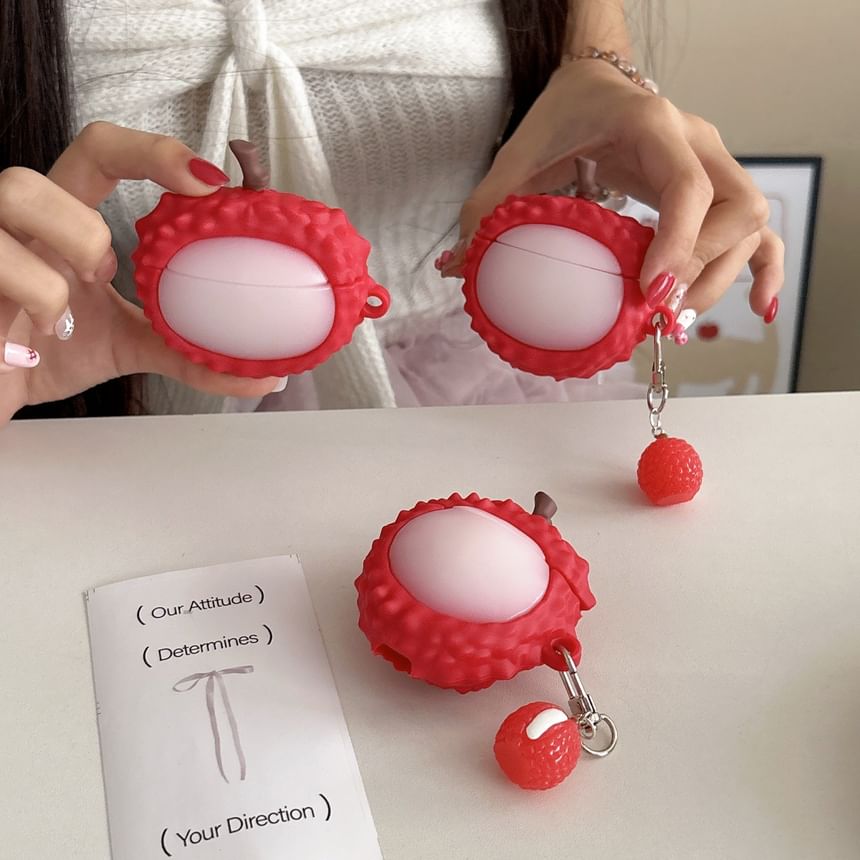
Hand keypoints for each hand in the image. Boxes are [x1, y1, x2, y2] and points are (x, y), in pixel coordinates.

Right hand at [0, 122, 280, 424]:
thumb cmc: (49, 355)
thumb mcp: (127, 347)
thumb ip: (187, 351)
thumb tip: (260, 374)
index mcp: (67, 221)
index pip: (104, 154)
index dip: (155, 152)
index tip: (211, 182)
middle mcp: (26, 221)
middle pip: (58, 158)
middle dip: (98, 208)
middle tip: (111, 269)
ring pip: (16, 194)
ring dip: (62, 254)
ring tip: (72, 304)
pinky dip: (32, 302)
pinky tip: (33, 345)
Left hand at [442, 59, 783, 322]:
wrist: (594, 86)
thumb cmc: (561, 116)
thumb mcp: (518, 156)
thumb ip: (486, 208)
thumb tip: (457, 268)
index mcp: (652, 126)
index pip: (688, 188)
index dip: (677, 245)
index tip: (650, 293)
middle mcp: (697, 143)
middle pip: (735, 210)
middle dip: (701, 269)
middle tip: (656, 309)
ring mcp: (715, 164)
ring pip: (751, 225)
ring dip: (721, 278)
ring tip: (674, 318)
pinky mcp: (717, 188)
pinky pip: (761, 230)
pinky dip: (763, 269)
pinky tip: (756, 306)